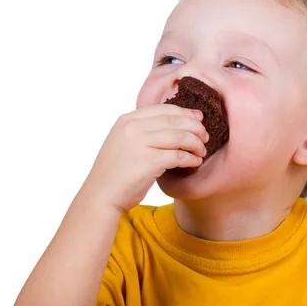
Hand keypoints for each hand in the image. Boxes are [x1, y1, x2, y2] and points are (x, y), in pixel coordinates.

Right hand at [79, 104, 207, 211]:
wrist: (101, 196)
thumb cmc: (116, 173)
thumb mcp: (124, 142)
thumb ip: (142, 131)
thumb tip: (175, 124)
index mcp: (127, 120)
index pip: (164, 109)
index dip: (185, 113)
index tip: (199, 119)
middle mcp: (132, 127)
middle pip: (175, 121)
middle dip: (195, 128)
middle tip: (205, 136)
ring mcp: (140, 143)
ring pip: (180, 136)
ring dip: (196, 143)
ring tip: (202, 151)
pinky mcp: (149, 160)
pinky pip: (179, 156)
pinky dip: (191, 158)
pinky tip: (195, 162)